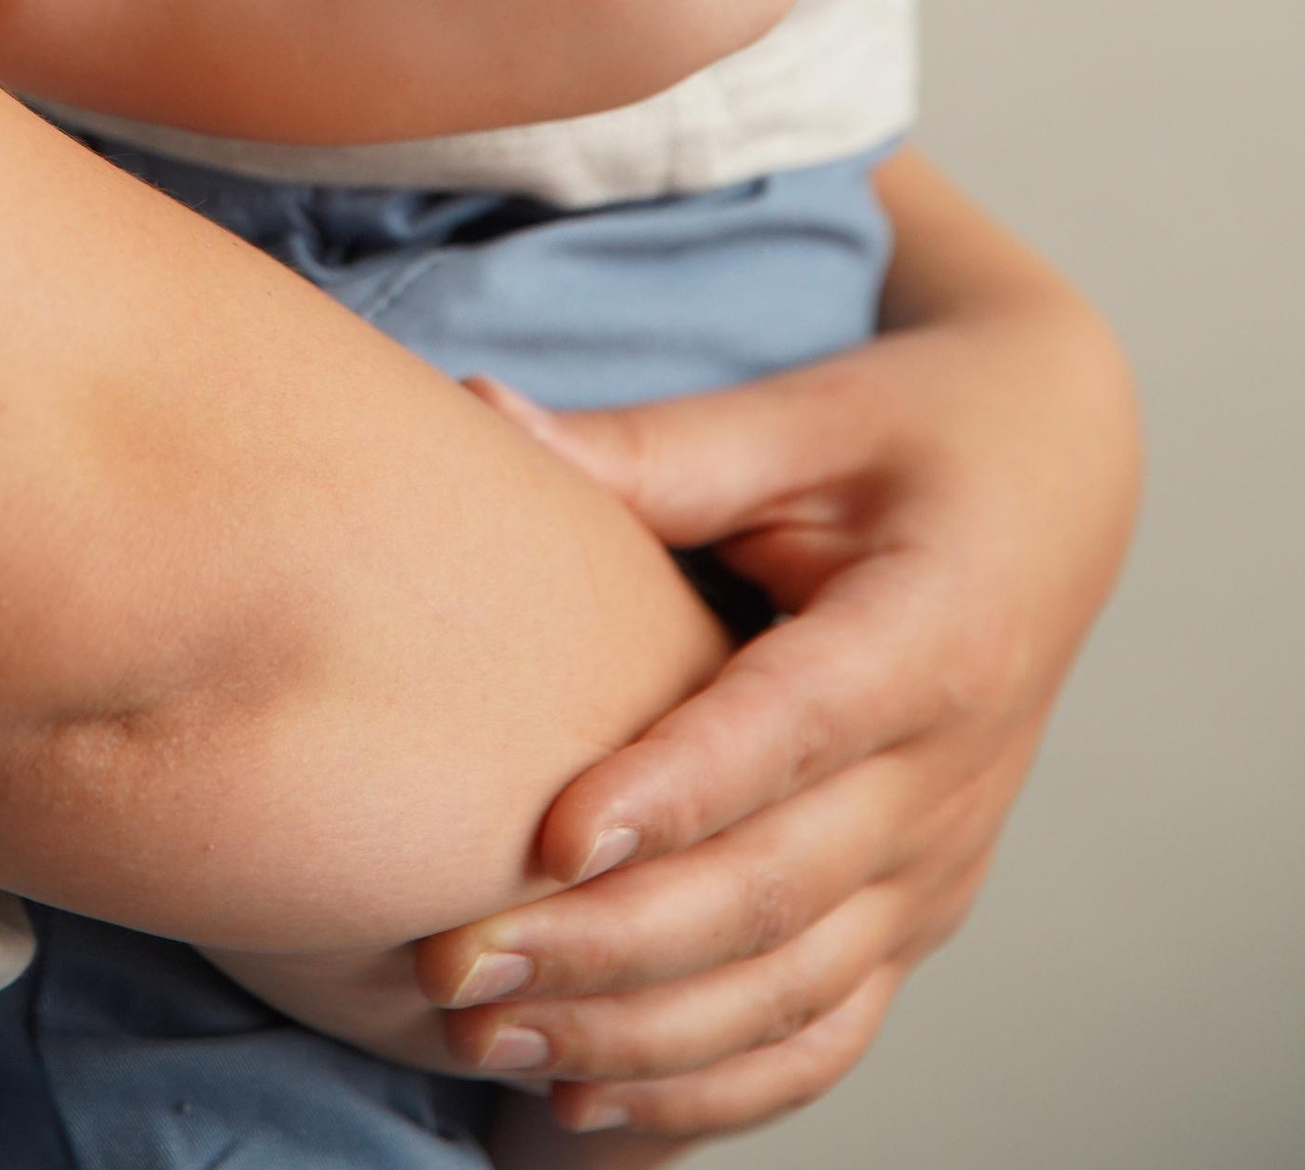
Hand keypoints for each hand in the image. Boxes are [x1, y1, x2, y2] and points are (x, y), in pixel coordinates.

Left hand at [416, 161, 1138, 1143]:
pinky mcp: (918, 913)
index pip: (793, 730)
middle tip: (454, 963)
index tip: (546, 837)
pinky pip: (822, 1035)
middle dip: (610, 945)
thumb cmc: (913, 434)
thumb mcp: (798, 417)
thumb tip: (476, 412)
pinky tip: (588, 1106)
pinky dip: (712, 1088)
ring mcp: (941, 864)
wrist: (1057, 487)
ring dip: (640, 1037)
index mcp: (931, 635)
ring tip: (489, 1039)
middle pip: (777, 889)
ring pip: (792, 993)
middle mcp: (948, 775)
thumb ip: (646, 450)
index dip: (674, 792)